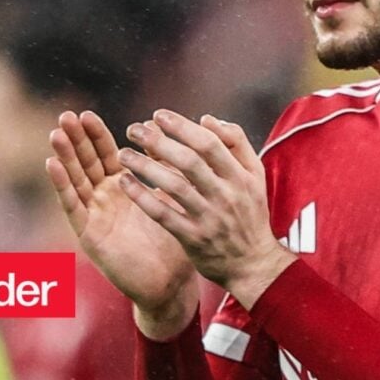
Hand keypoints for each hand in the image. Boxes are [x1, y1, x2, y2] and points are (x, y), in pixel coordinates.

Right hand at [46, 110, 198, 338]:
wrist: (171, 284)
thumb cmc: (173, 240)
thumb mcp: (168, 196)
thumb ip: (161, 166)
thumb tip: (158, 131)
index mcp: (122, 187)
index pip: (105, 154)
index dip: (95, 135)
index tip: (86, 114)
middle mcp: (104, 199)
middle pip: (86, 163)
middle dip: (75, 140)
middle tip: (65, 115)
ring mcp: (95, 216)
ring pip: (76, 180)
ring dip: (65, 157)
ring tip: (56, 133)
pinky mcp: (89, 235)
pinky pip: (73, 206)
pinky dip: (62, 184)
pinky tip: (52, 164)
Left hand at [117, 110, 295, 308]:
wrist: (253, 264)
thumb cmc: (250, 213)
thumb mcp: (255, 176)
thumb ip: (236, 143)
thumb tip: (208, 119)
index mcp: (241, 176)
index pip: (209, 143)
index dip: (182, 126)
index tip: (158, 115)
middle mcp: (225, 194)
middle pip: (189, 161)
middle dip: (158, 141)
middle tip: (134, 129)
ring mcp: (209, 217)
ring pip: (173, 186)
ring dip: (145, 167)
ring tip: (123, 154)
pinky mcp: (193, 238)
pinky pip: (163, 215)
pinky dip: (143, 198)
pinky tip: (126, 183)